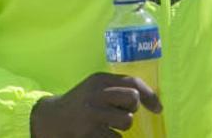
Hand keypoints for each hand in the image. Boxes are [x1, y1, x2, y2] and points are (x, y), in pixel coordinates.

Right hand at [29, 72, 162, 137]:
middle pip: (133, 99)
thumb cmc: (82, 103)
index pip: (132, 82)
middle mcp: (96, 93)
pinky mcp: (90, 133)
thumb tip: (153, 102)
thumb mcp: (96, 87)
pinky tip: (100, 133)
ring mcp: (92, 114)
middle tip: (120, 112)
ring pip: (127, 121)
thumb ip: (119, 88)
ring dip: (121, 125)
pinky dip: (111, 137)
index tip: (158, 109)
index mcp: (99, 79)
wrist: (53, 119)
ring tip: (108, 123)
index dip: (150, 96)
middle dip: (131, 108)